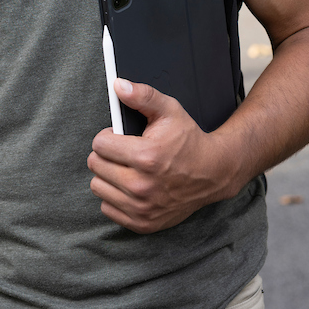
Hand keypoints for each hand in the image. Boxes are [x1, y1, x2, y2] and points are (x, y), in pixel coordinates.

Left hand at [87, 80, 239, 233]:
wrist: (212, 173)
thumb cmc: (189, 140)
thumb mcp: (169, 111)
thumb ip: (143, 95)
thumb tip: (118, 85)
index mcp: (146, 157)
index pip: (99, 144)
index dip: (108, 136)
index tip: (120, 137)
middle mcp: (141, 186)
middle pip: (95, 165)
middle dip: (106, 154)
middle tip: (124, 152)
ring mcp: (141, 208)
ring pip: (98, 187)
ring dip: (108, 176)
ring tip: (126, 168)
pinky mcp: (142, 223)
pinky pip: (107, 208)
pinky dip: (115, 196)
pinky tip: (130, 186)